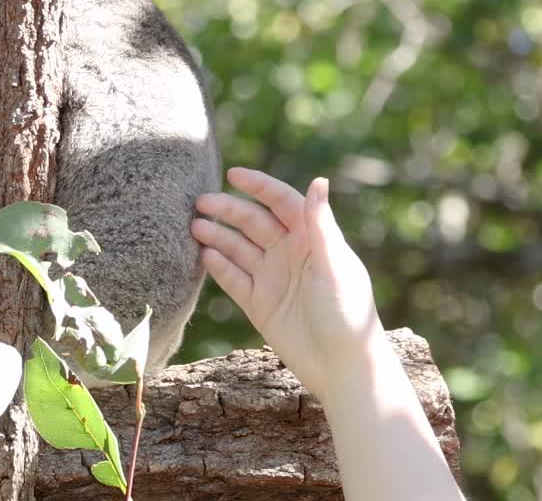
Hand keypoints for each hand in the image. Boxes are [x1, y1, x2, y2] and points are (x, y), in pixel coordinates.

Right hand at [191, 168, 380, 400]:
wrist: (342, 368)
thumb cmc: (348, 314)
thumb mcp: (334, 265)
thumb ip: (320, 224)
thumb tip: (318, 180)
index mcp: (312, 239)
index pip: (282, 202)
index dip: (258, 186)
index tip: (233, 174)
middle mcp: (290, 254)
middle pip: (253, 223)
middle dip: (227, 210)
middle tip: (199, 203)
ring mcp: (273, 278)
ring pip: (238, 249)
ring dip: (217, 236)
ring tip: (194, 227)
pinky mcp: (259, 304)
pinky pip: (234, 279)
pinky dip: (219, 267)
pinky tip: (204, 256)